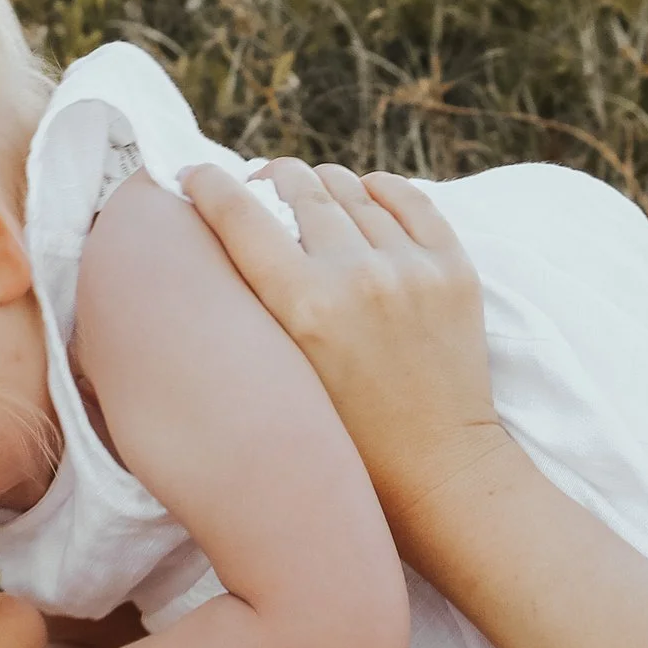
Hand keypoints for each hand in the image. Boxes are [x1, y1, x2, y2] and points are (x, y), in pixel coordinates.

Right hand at [178, 160, 499, 547]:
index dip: (209, 185)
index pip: (241, 215)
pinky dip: (379, 191)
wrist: (436, 473)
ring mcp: (412, 269)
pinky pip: (408, 198)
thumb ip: (253, 311)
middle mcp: (358, 277)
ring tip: (312, 202)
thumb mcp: (280, 378)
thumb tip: (222, 243)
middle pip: (299, 187)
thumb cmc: (344, 442)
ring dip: (324, 188)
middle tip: (260, 189)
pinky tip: (364, 200)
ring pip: (352, 188)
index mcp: (303, 309)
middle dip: (271, 180)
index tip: (194, 174)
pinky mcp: (453, 269)